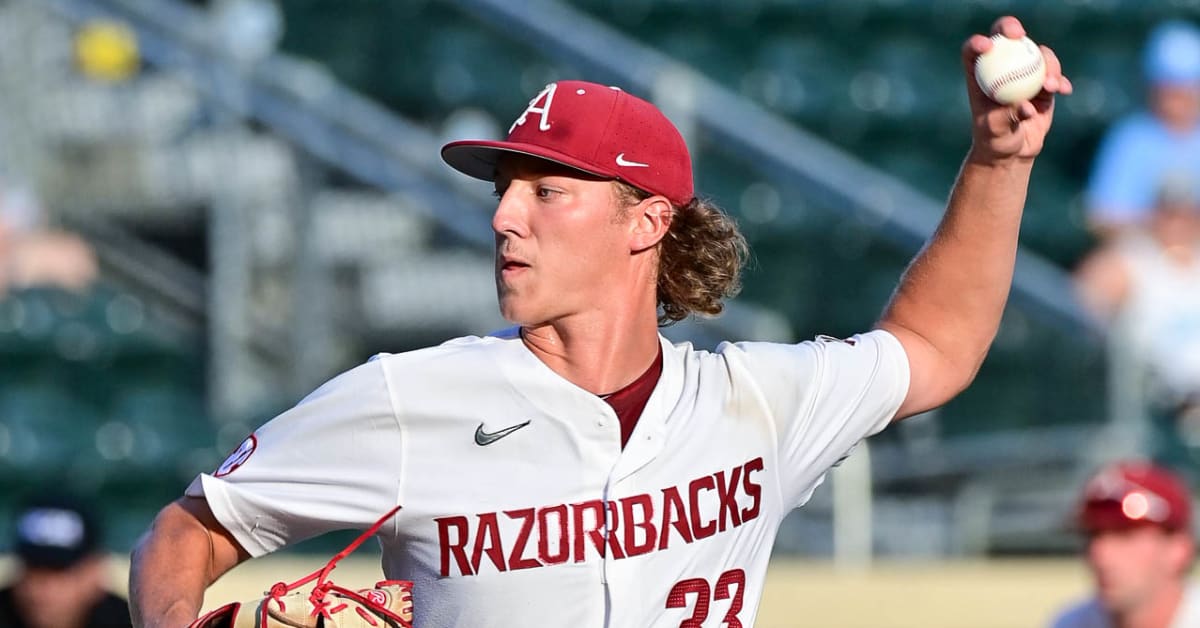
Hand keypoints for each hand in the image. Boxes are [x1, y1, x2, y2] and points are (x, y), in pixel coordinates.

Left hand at [962, 16, 1071, 163]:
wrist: (1013, 151)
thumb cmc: (995, 141)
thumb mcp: (995, 131)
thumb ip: (1007, 117)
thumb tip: (1026, 106)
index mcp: (979, 76)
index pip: (973, 52)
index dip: (977, 43)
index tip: (987, 45)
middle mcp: (1001, 69)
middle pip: (1005, 39)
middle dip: (1011, 28)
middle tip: (1019, 35)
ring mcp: (1023, 73)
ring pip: (1036, 54)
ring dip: (1047, 63)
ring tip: (1050, 86)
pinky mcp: (1042, 84)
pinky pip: (1054, 75)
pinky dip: (1060, 80)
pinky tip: (1064, 90)